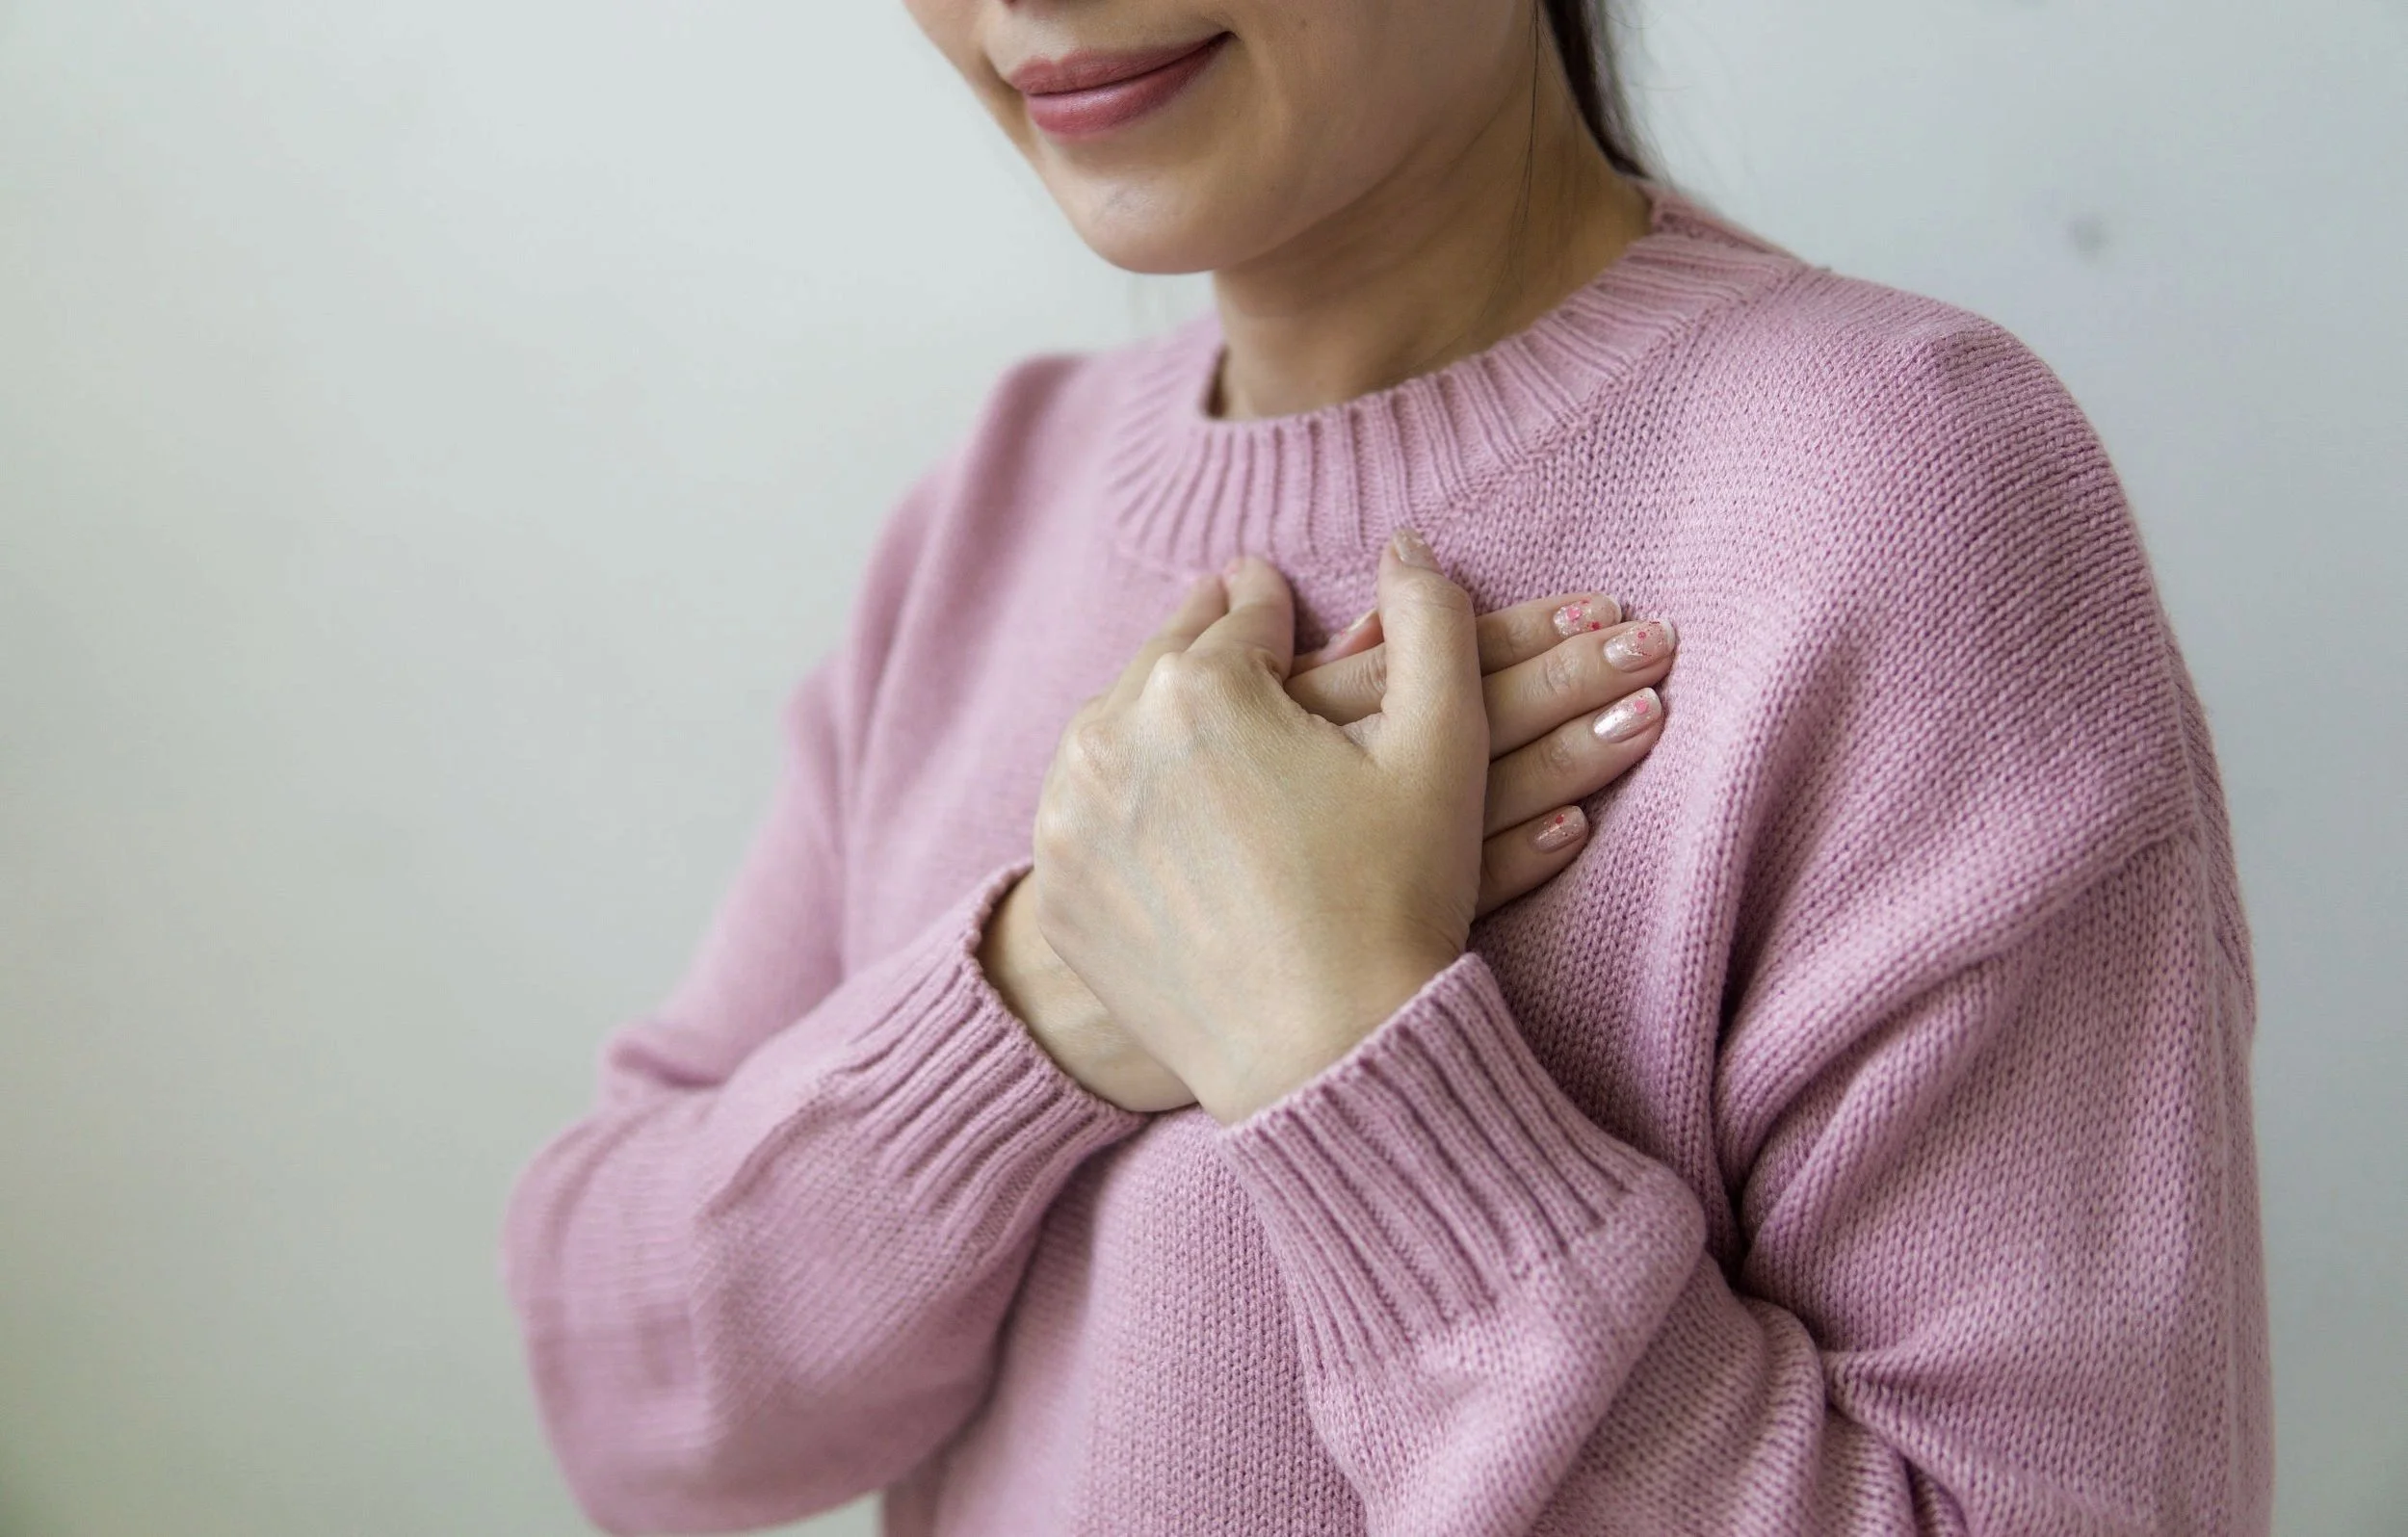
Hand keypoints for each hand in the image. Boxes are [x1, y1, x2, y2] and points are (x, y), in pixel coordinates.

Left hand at [1025, 532, 1657, 1125]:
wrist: (1326, 1056)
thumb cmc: (1395, 901)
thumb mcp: (1441, 748)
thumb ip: (1431, 621)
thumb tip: (1405, 545)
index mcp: (1198, 682)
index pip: (1242, 615)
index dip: (1272, 606)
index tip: (1272, 595)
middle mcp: (1110, 735)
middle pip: (1166, 664)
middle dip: (1205, 649)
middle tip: (1226, 628)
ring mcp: (1070, 818)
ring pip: (1115, 732)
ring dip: (1154, 715)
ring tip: (1194, 714)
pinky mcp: (1059, 889)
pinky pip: (1087, 814)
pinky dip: (1121, 798)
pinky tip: (1161, 805)